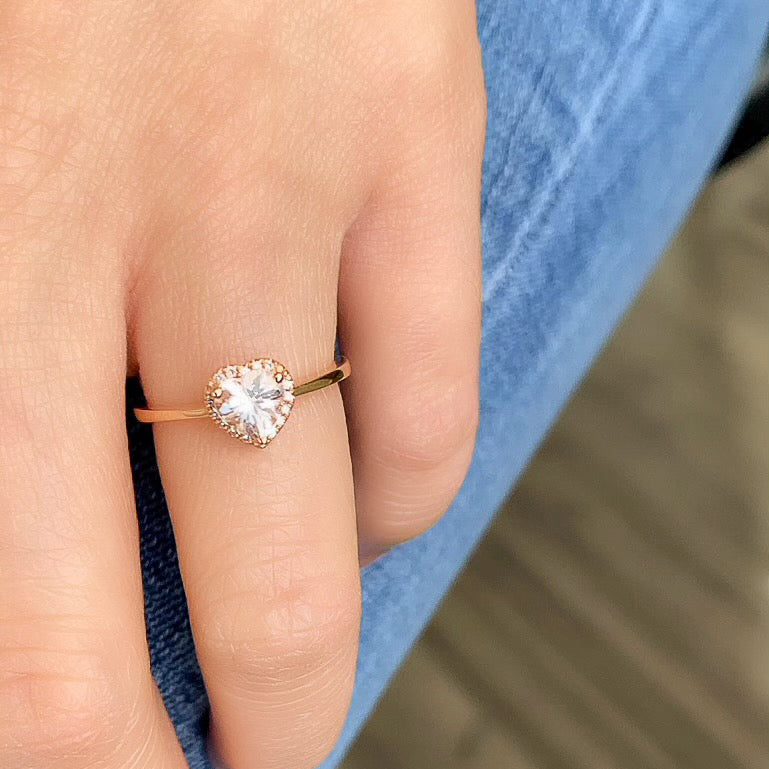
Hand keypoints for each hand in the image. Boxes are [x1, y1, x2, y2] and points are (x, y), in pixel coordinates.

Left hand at [0, 3, 484, 767]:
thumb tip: (43, 508)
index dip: (33, 733)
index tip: (74, 764)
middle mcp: (81, 228)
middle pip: (87, 633)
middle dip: (156, 760)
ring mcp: (269, 187)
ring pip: (297, 548)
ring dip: (293, 667)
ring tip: (282, 693)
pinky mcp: (407, 137)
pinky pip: (425, 414)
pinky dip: (399, 504)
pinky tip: (362, 508)